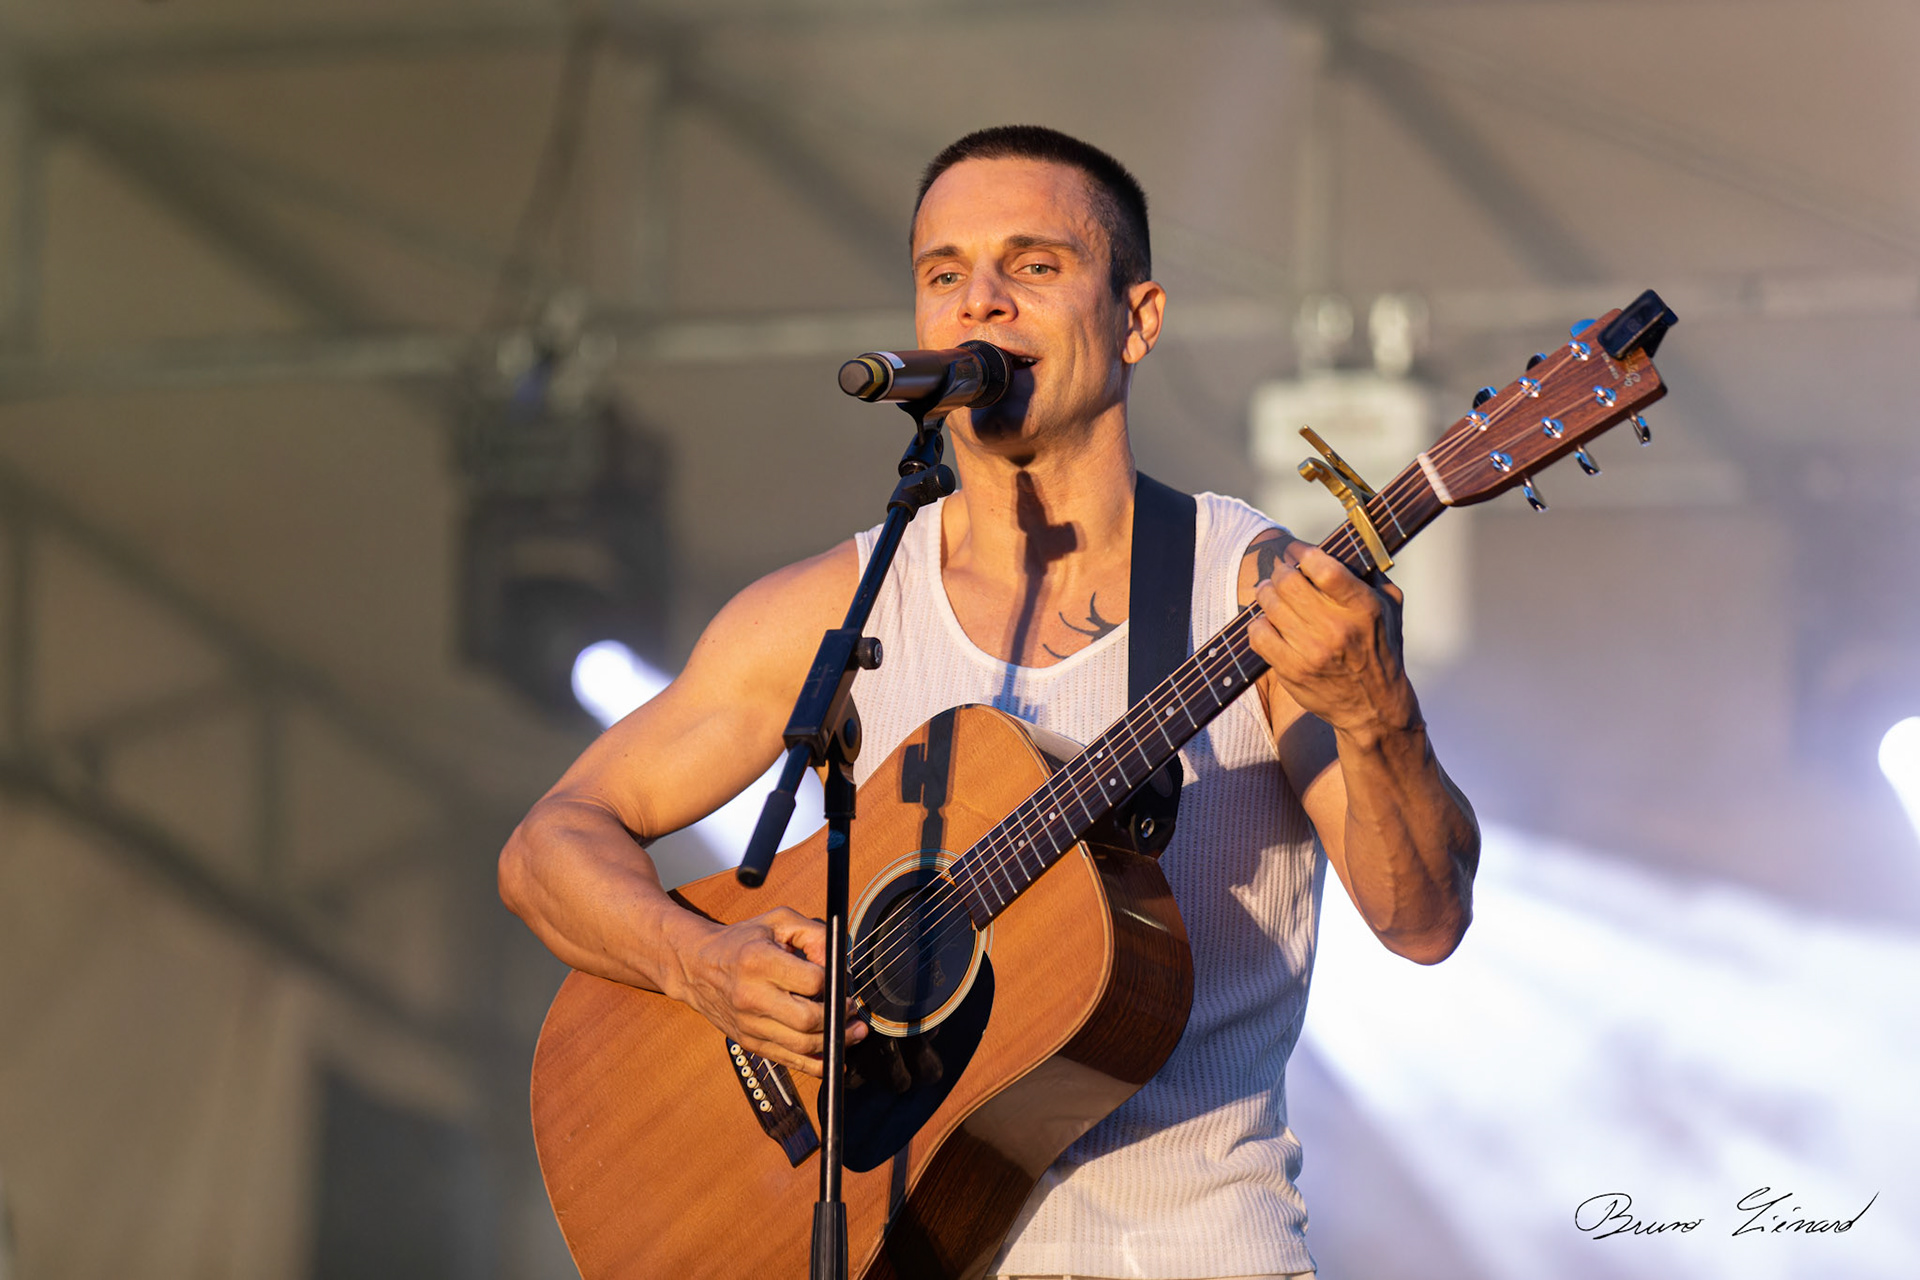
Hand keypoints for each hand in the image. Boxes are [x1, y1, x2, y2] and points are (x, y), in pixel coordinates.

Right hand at [669, 906, 867, 1076]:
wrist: (694, 965)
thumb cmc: (740, 941)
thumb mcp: (778, 920)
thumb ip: (815, 933)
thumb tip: (839, 960)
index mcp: (759, 961)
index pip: (812, 981)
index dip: (835, 982)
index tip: (841, 981)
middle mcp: (751, 995)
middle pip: (808, 1019)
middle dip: (838, 1017)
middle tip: (851, 1009)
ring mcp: (749, 1023)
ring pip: (801, 1045)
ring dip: (834, 1042)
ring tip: (852, 1031)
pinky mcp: (748, 1041)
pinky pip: (787, 1060)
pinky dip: (814, 1064)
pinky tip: (833, 1056)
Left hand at [1248, 546, 1417, 738]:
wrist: (1374, 708)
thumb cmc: (1381, 650)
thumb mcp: (1390, 609)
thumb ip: (1370, 576)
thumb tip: (1347, 544)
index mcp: (1364, 608)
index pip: (1324, 569)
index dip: (1303, 553)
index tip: (1296, 551)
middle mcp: (1337, 629)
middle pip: (1289, 583)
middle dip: (1281, 571)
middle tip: (1281, 572)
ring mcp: (1312, 652)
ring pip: (1270, 605)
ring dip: (1266, 593)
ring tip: (1271, 592)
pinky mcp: (1292, 671)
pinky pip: (1259, 635)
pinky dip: (1258, 624)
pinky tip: (1268, 622)